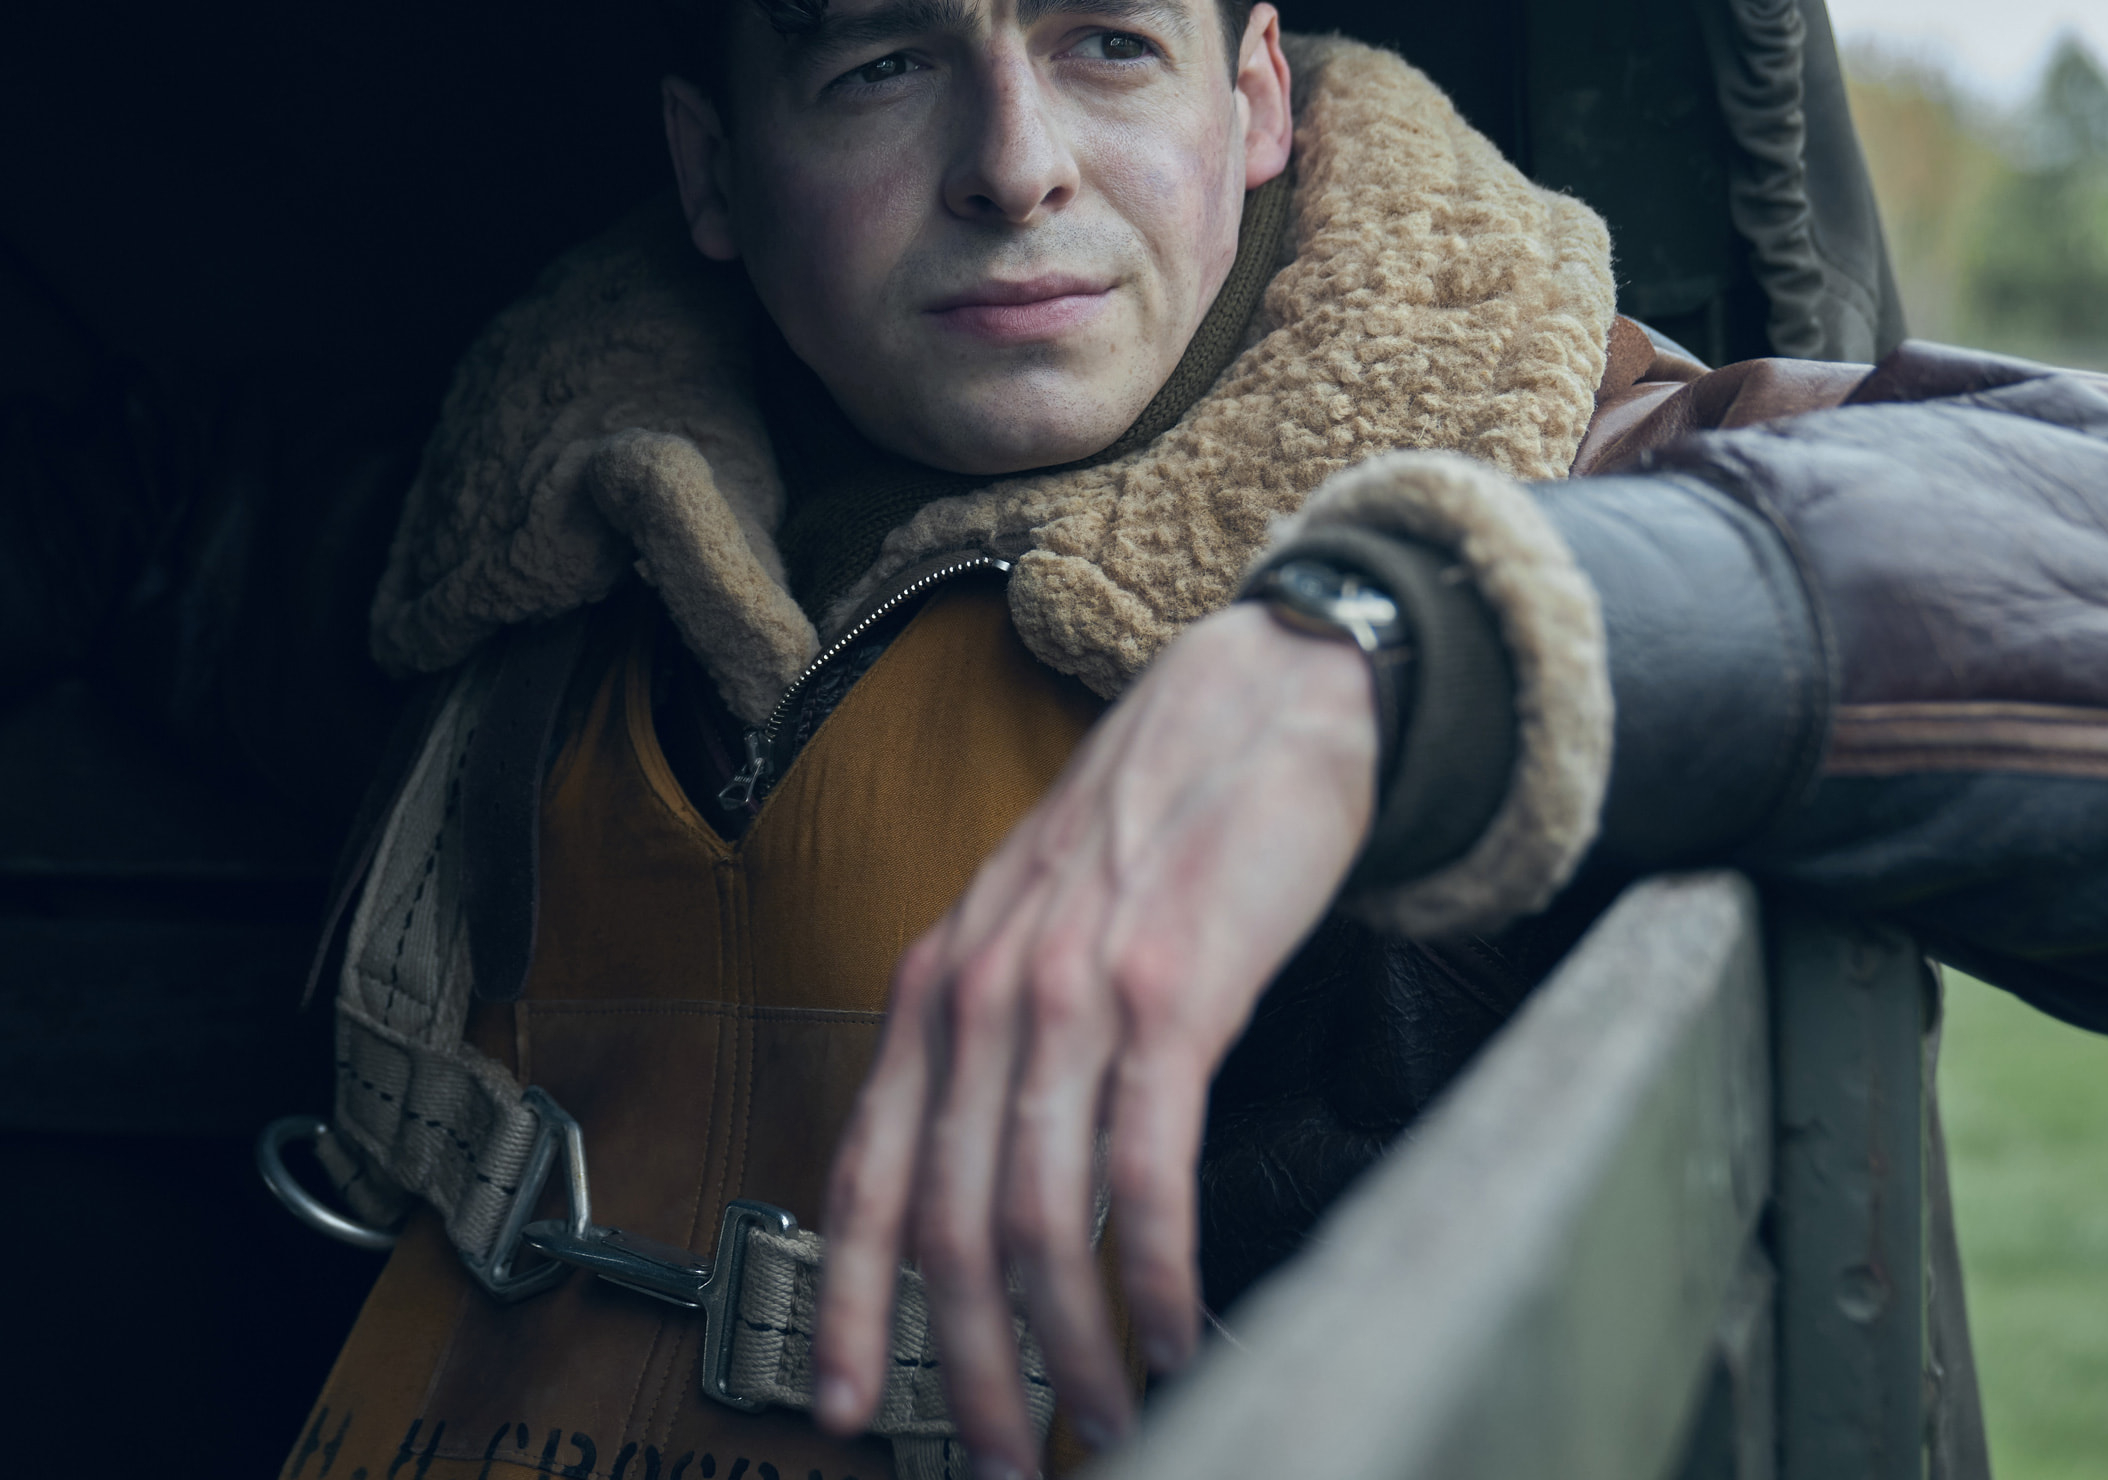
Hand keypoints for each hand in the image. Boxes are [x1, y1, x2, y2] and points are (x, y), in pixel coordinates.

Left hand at [812, 602, 1376, 1470]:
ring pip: (1036, 1217)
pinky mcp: (1174, 993)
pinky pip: (1145, 1170)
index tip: (848, 1412)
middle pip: (947, 1227)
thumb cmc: (1154, 829)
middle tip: (1011, 1462)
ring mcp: (1072, 993)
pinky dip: (1154, 1274)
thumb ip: (991, 1045)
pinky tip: (1177, 1329)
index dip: (850, 1307)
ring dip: (1072, 1347)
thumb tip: (979, 1192)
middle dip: (974, 1371)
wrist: (1259, 703)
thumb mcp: (1031, 929)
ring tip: (1111, 1419)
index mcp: (935, 987)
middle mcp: (981, 995)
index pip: (866, 1176)